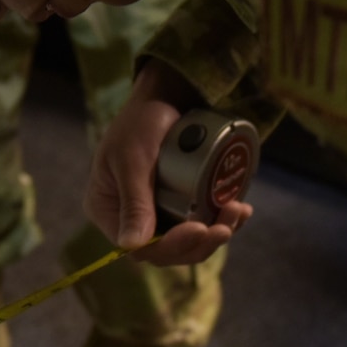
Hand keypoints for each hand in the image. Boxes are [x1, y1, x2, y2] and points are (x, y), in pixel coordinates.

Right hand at [87, 63, 252, 266]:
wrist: (164, 96)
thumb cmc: (140, 122)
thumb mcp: (133, 159)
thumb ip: (133, 201)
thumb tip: (131, 245)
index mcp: (107, 210)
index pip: (139, 247)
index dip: (171, 246)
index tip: (199, 228)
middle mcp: (130, 218)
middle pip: (167, 250)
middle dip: (200, 243)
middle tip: (226, 226)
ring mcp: (157, 212)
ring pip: (188, 240)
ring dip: (216, 232)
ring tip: (237, 212)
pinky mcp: (179, 203)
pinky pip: (201, 222)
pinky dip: (222, 219)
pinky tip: (239, 208)